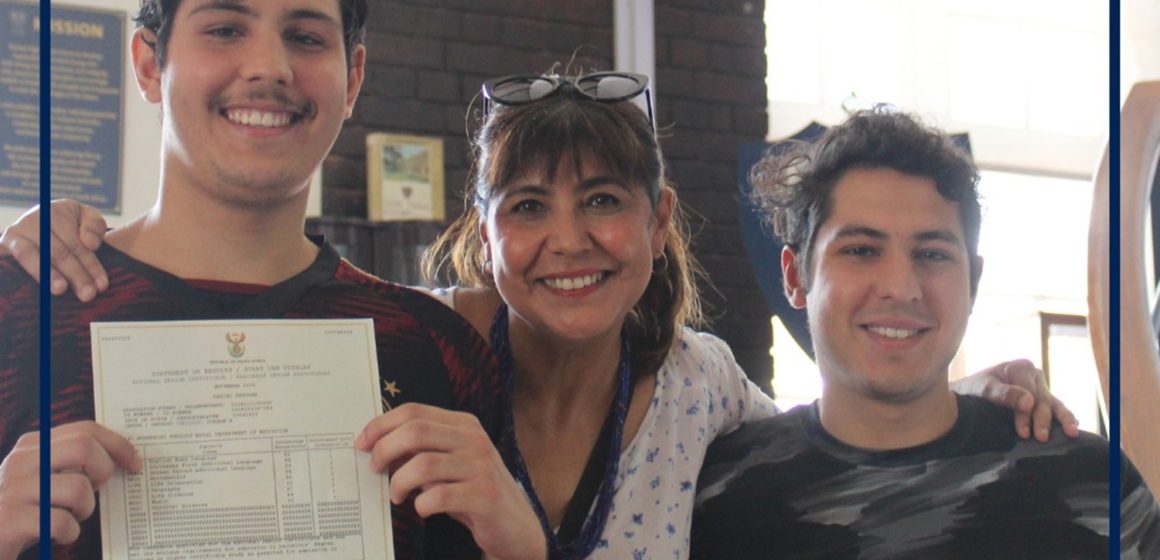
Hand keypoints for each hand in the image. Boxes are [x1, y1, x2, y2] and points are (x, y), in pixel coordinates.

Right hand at [0, 200, 108, 301]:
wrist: (37, 226)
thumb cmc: (68, 225)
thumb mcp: (85, 218)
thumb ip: (94, 226)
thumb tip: (90, 243)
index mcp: (55, 212)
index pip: (76, 244)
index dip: (91, 265)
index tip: (102, 285)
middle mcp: (32, 220)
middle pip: (56, 252)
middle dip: (75, 275)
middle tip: (88, 295)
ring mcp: (13, 234)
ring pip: (30, 255)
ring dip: (46, 273)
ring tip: (60, 290)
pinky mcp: (0, 246)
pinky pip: (8, 261)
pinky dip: (18, 272)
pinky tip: (30, 290)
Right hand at [0, 422, 139, 559]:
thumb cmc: (25, 508)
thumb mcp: (43, 477)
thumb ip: (72, 461)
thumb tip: (123, 457)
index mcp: (33, 446)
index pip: (85, 430)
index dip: (118, 444)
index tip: (134, 463)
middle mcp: (21, 461)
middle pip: (84, 448)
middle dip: (102, 471)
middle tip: (96, 491)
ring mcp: (15, 489)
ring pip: (79, 489)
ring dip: (84, 510)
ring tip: (68, 516)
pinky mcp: (11, 520)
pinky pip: (63, 522)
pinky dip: (69, 533)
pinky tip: (56, 534)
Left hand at [356, 403, 546, 559]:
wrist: (515, 524)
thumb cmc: (472, 491)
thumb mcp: (450, 463)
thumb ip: (421, 450)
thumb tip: (376, 446)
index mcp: (464, 424)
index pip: (414, 412)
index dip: (381, 425)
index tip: (362, 443)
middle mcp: (475, 439)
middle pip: (415, 431)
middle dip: (384, 450)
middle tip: (375, 469)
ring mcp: (482, 467)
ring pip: (423, 464)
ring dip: (399, 482)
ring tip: (397, 495)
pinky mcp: (485, 496)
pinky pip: (439, 496)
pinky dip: (421, 504)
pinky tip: (422, 508)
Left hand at [951, 359, 1080, 440]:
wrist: (968, 394)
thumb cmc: (973, 390)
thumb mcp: (984, 389)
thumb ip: (1005, 395)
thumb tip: (1029, 403)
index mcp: (1021, 367)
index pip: (1029, 393)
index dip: (1027, 413)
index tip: (1024, 432)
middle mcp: (1034, 375)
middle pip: (1042, 399)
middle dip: (1042, 420)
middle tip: (1042, 438)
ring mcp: (1040, 387)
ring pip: (1054, 404)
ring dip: (1064, 419)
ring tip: (1071, 434)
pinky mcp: (1042, 400)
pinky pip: (1056, 408)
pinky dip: (1064, 418)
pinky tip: (1071, 430)